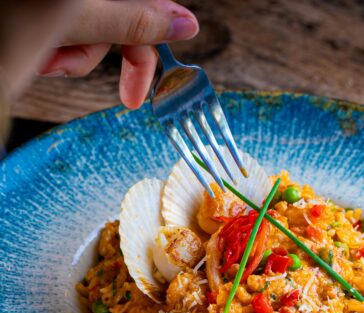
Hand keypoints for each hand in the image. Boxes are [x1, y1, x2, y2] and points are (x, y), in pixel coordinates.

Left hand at [37, 0, 198, 108]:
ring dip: (72, 57)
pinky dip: (54, 54)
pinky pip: (65, 38)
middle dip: (102, 53)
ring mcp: (63, 4)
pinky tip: (35, 55)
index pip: (146, 4)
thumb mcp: (77, 20)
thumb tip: (186, 23)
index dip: (156, 40)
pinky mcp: (42, 16)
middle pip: (117, 22)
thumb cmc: (9, 21)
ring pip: (89, 35)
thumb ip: (134, 19)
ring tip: (42, 58)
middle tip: (118, 93)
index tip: (161, 78)